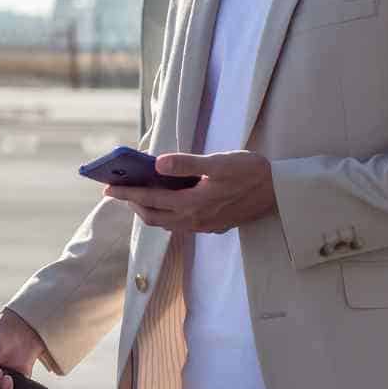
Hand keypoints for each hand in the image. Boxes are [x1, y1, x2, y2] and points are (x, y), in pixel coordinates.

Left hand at [105, 150, 276, 233]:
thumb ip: (187, 164)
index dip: (126, 194)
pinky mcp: (213, 226)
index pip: (149, 201)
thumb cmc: (251, 172)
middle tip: (117, 191)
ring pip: (166, 223)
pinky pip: (181, 224)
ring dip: (148, 211)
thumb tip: (158, 165)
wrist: (280, 191)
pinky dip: (166, 214)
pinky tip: (166, 202)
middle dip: (132, 205)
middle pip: (153, 217)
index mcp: (193, 204)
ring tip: (138, 196)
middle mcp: (195, 220)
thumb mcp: (219, 162)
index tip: (107, 188)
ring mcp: (204, 226)